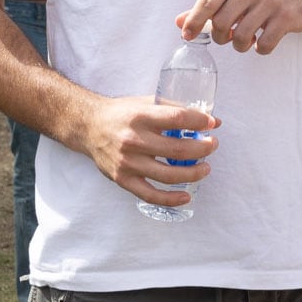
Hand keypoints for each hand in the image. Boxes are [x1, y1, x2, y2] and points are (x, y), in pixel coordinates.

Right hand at [78, 95, 219, 206]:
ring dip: (193, 173)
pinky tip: (186, 196)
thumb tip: (212, 121)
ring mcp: (128, 163)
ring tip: (205, 168)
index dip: (199, 122)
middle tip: (212, 146)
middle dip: (203, 149)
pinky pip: (150, 195)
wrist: (88, 127)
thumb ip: (177, 110)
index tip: (212, 125)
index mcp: (140, 117)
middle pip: (178, 150)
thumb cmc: (122, 114)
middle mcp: (133, 140)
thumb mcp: (146, 103)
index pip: (177, 119)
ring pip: (169, 175)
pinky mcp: (123, 179)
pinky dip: (171, 199)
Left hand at [177, 0, 301, 54]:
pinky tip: (263, 41)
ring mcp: (270, 2)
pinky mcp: (285, 18)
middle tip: (228, 37)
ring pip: (241, 36)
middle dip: (221, 37)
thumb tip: (179, 21)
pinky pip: (264, 45)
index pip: (208, 0)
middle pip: (221, 22)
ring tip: (247, 40)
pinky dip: (260, 49)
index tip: (186, 35)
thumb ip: (209, 7)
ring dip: (240, 46)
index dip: (194, 20)